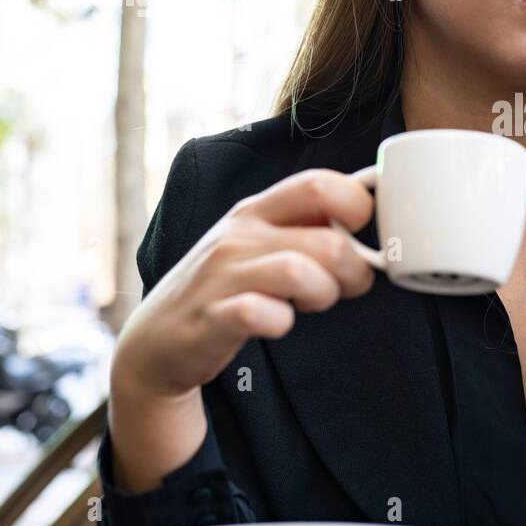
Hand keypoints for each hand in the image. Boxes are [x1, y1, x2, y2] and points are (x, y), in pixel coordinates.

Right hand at [113, 168, 377, 399]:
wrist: (156, 341)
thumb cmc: (227, 287)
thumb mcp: (260, 243)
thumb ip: (307, 228)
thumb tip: (368, 215)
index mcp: (257, 210)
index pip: (320, 184)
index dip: (359, 207)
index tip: (362, 236)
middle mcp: (239, 235)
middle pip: (329, 239)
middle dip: (355, 270)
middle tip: (346, 287)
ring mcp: (222, 274)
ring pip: (301, 272)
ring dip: (324, 295)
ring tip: (312, 304)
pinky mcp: (210, 317)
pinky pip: (261, 313)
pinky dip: (280, 322)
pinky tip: (277, 323)